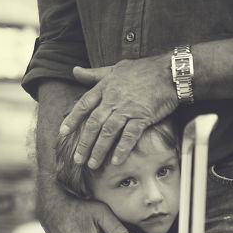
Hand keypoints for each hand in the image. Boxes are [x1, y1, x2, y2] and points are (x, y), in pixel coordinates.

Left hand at [59, 57, 176, 168]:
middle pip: (93, 123)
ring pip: (108, 132)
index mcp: (105, 88)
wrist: (169, 72)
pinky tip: (116, 161)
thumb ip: (95, 74)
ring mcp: (127, 109)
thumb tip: (75, 71)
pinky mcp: (142, 116)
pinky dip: (122, 149)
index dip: (72, 119)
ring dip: (99, 150)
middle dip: (84, 143)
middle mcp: (113, 99)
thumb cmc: (144, 69)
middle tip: (77, 159)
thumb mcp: (116, 68)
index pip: (83, 105)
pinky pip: (130, 135)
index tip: (62, 133)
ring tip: (93, 164)